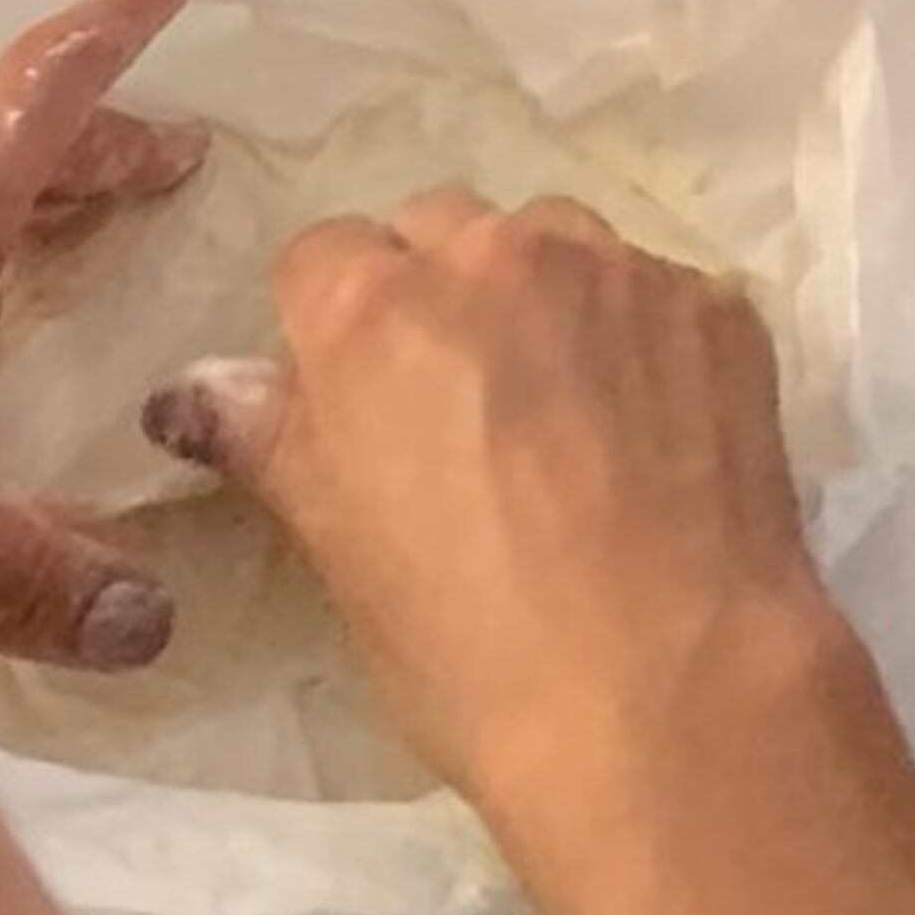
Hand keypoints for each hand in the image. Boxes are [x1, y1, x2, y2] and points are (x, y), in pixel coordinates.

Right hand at [145, 191, 830, 828]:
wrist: (670, 684)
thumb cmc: (471, 646)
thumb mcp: (339, 549)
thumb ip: (271, 437)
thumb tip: (195, 387)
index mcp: (376, 309)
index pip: (319, 258)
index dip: (327, 327)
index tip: (352, 400)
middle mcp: (497, 252)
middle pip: (440, 230)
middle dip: (434, 294)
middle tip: (456, 410)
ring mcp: (620, 267)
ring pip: (554, 241)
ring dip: (542, 299)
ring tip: (562, 415)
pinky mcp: (718, 302)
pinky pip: (654, 290)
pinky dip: (639, 338)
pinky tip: (651, 433)